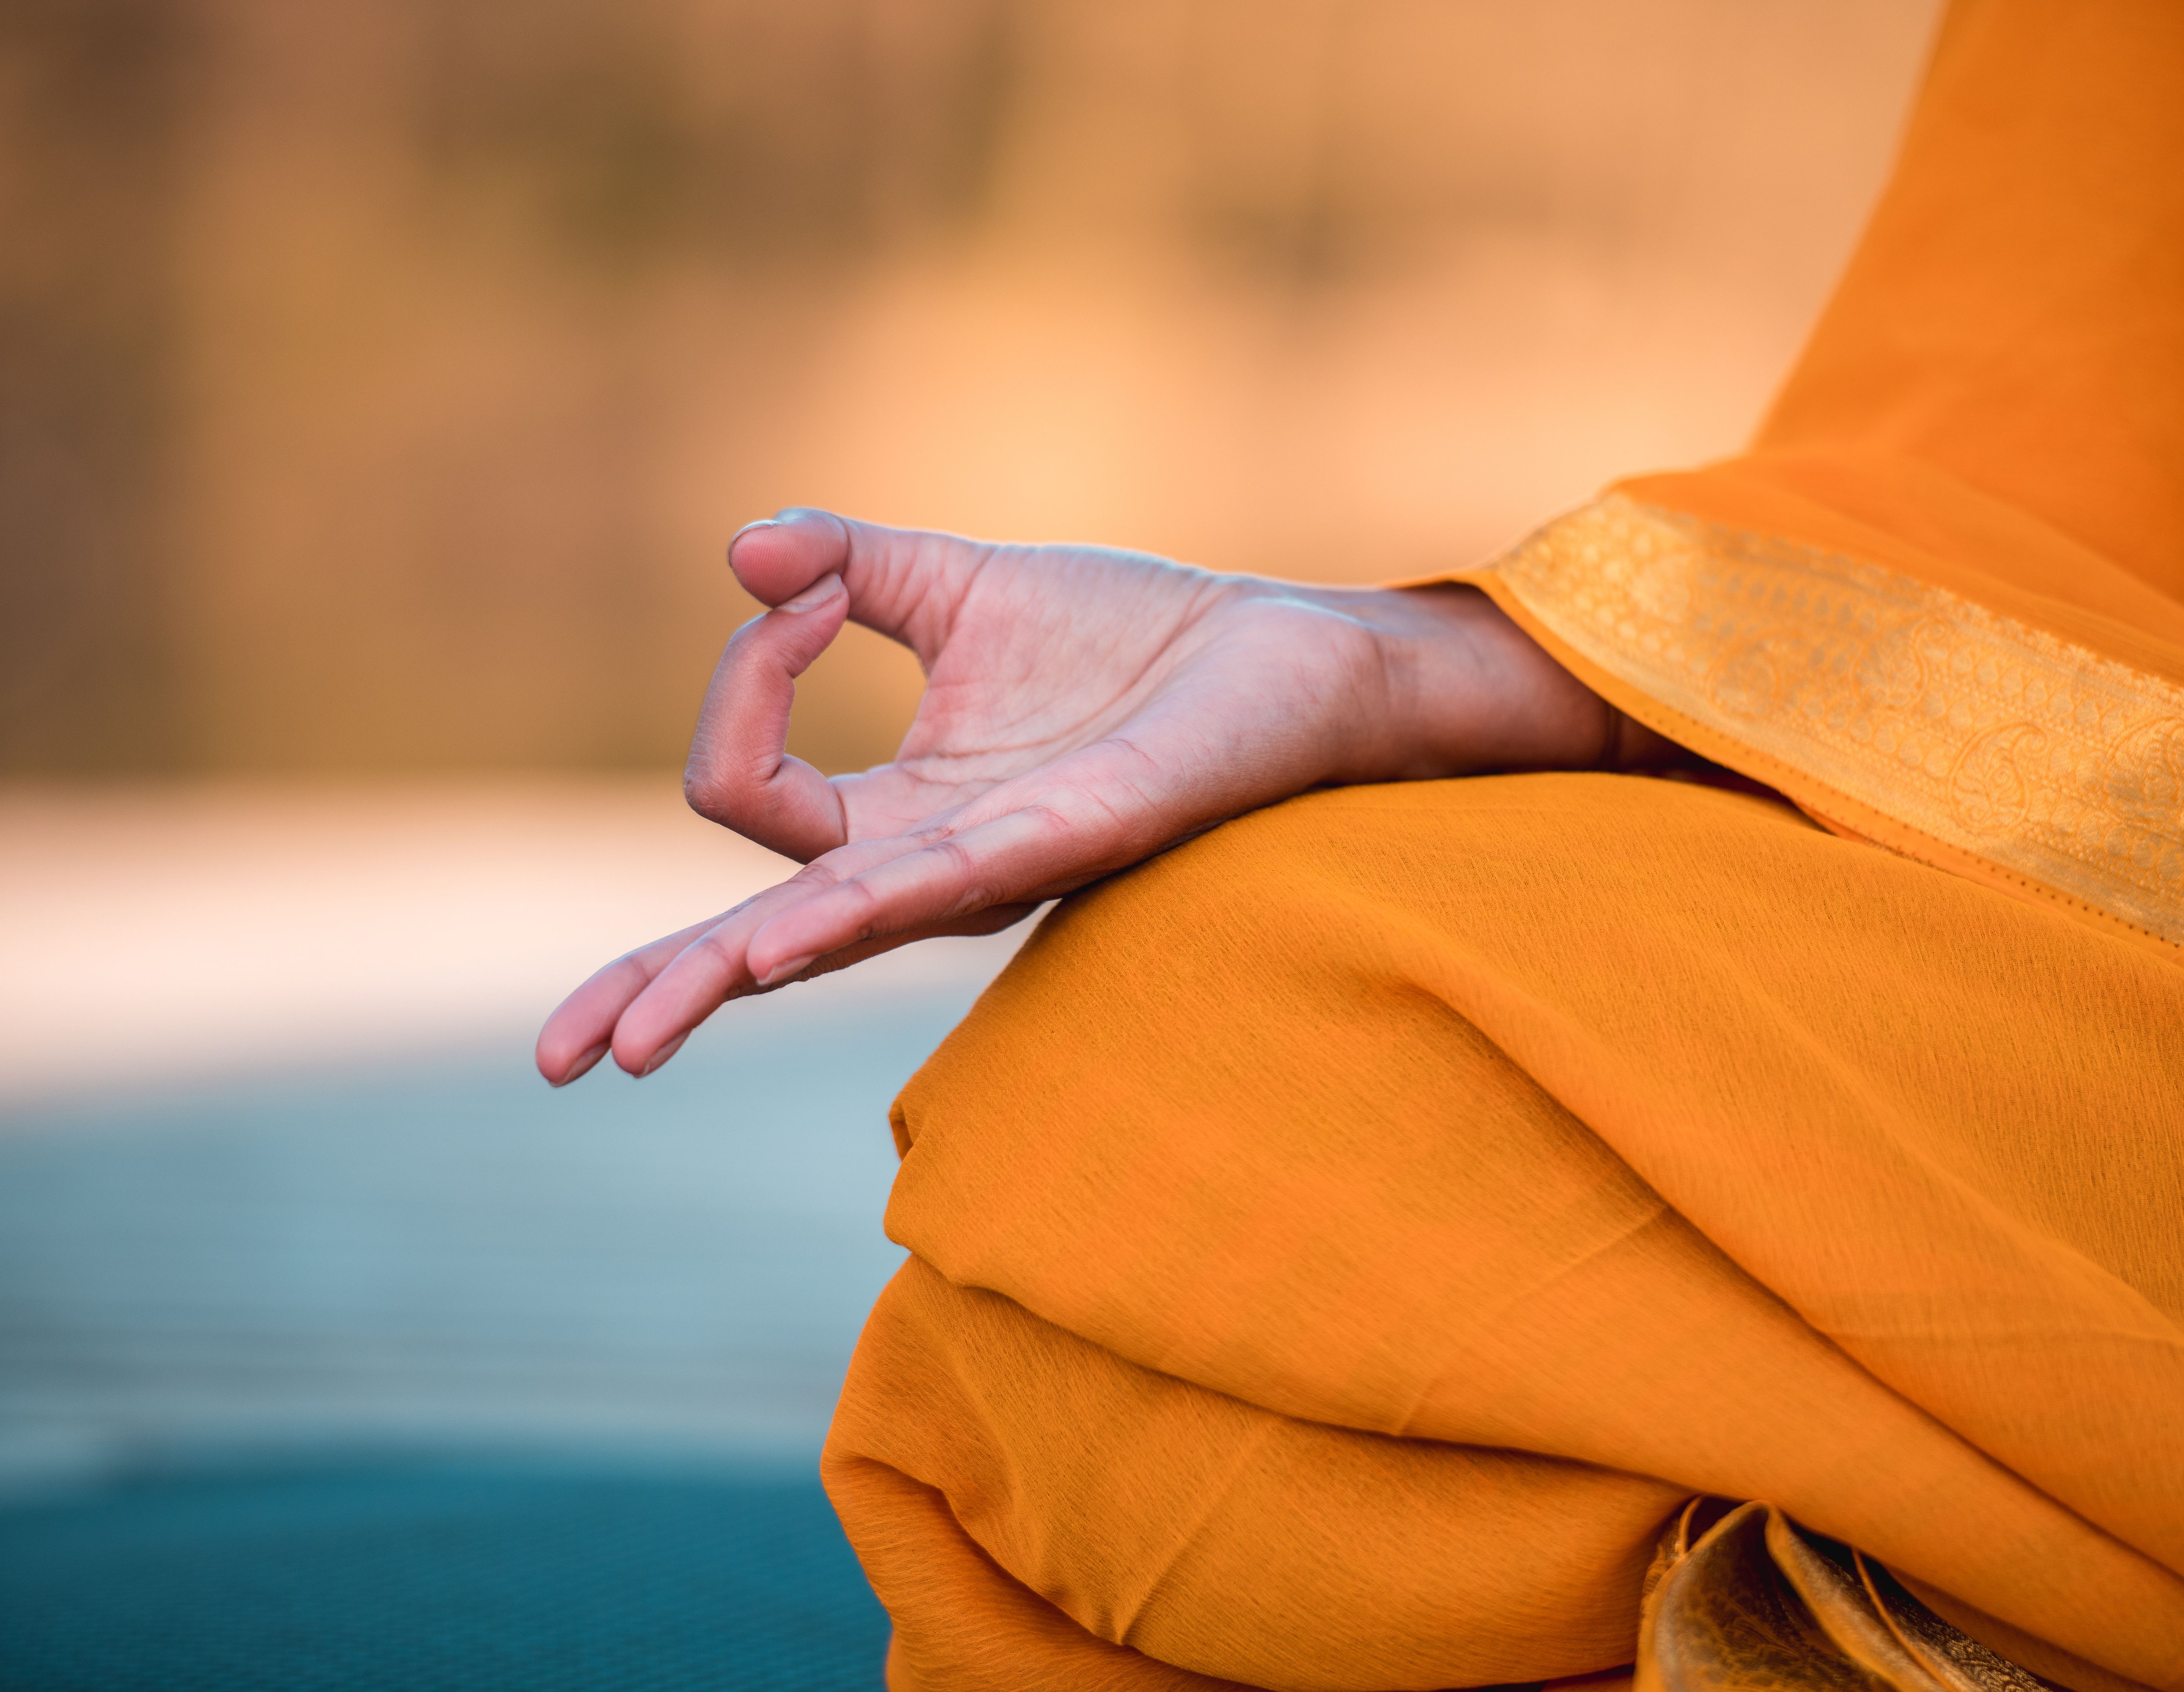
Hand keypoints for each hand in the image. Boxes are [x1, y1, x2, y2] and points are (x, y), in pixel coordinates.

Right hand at [535, 508, 1678, 1083]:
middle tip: (566, 1057)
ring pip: (824, 938)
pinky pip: (942, 884)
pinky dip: (858, 904)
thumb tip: (744, 551)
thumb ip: (852, 568)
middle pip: (754, 942)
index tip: (816, 586)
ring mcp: (993, 869)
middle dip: (656, 989)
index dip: (746, 676)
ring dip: (721, 976)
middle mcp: (928, 867)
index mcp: (896, 817)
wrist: (1275, 649)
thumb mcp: (959, 585)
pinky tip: (780, 947)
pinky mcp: (1068, 840)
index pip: (750, 793)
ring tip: (630, 1037)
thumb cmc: (1132, 637)